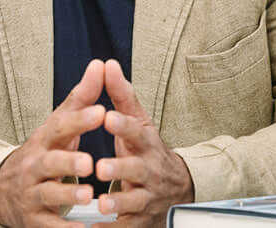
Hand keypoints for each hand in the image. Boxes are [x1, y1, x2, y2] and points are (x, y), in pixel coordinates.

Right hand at [0, 59, 105, 227]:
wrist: (4, 188)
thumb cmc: (44, 151)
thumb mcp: (59, 124)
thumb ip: (82, 97)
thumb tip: (99, 65)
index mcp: (45, 139)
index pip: (60, 126)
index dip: (80, 119)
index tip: (101, 112)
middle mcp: (35, 166)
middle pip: (49, 163)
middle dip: (68, 163)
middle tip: (89, 163)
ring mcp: (33, 194)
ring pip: (48, 195)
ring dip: (67, 196)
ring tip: (87, 196)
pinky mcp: (34, 221)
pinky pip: (49, 226)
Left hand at [94, 59, 193, 226]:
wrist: (175, 187)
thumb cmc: (146, 148)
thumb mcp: (136, 120)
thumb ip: (120, 94)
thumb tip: (107, 64)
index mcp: (145, 142)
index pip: (135, 130)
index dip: (122, 124)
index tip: (106, 117)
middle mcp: (149, 169)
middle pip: (137, 168)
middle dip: (120, 168)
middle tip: (100, 166)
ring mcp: (147, 195)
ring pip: (135, 201)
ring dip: (118, 203)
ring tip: (102, 204)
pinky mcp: (140, 219)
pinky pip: (127, 227)